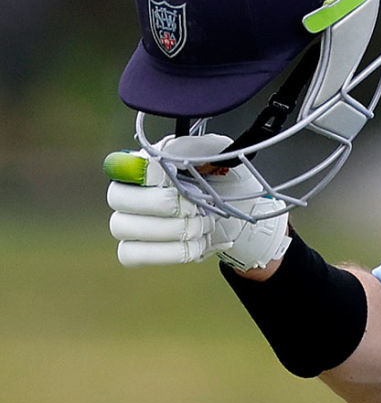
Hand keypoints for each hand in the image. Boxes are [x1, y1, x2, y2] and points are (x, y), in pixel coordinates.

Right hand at [106, 134, 289, 271]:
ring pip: (122, 227)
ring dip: (170, 230)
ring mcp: (128, 221)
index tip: (175, 178)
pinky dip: (168, 252)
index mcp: (145, 162)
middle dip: (163, 204)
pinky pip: (130, 255)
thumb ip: (198, 148)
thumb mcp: (221, 155)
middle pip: (117, 197)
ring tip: (202, 226)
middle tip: (195, 208)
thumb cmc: (225, 179)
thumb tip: (173, 152)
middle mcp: (129, 190)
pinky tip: (195, 244)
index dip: (145, 173)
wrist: (241, 212)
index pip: (122, 163)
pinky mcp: (135, 249)